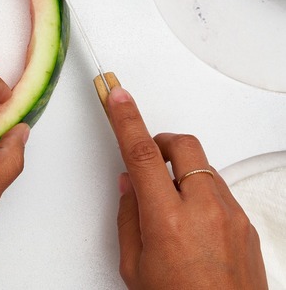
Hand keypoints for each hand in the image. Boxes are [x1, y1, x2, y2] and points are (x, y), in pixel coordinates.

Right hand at [107, 86, 267, 288]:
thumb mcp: (135, 267)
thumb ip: (129, 218)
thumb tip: (130, 187)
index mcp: (168, 220)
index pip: (142, 154)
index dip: (127, 120)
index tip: (117, 97)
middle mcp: (204, 211)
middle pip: (183, 147)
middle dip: (162, 142)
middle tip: (148, 155)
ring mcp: (231, 216)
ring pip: (203, 169)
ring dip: (182, 174)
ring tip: (169, 207)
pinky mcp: (246, 225)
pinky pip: (220, 192)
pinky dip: (200, 195)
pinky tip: (191, 225)